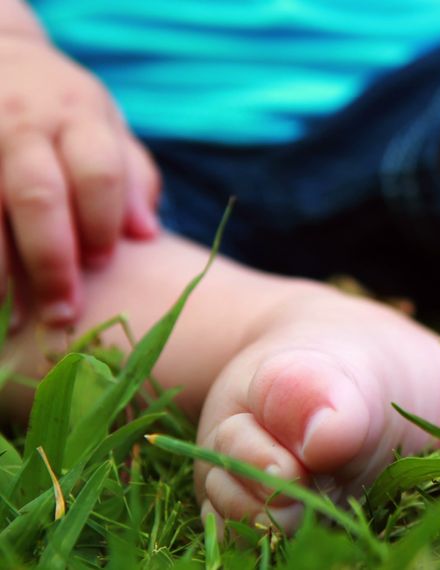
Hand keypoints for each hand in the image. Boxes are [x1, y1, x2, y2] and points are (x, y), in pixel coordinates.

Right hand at [0, 36, 158, 325]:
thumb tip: (148, 236)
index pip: (98, 173)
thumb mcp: (104, 124)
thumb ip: (131, 177)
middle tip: (63, 312)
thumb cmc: (61, 106)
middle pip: (39, 196)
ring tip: (12, 319)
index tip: (102, 265)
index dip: (101, 224)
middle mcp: (23, 123)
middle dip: (52, 260)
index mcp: (78, 115)